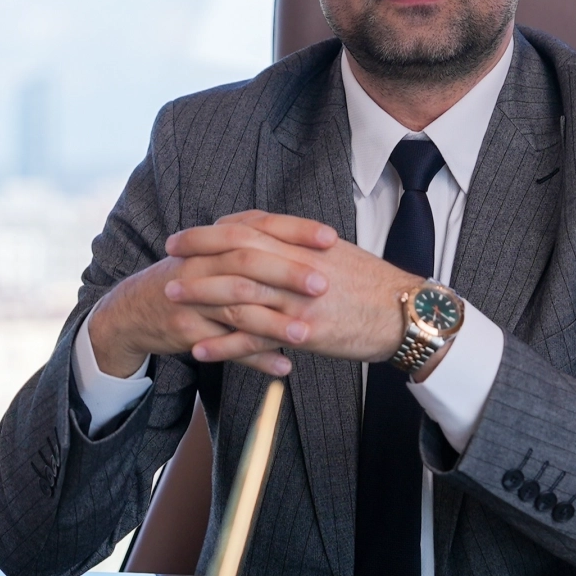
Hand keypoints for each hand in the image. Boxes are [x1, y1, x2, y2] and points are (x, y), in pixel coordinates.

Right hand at [86, 212, 336, 377]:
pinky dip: (255, 359)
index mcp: (216, 241)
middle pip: (248, 262)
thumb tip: (305, 244)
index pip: (259, 225)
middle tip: (324, 284)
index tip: (330, 237)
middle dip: (288, 273)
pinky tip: (284, 368)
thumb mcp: (215, 254)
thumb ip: (253, 244)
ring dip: (275, 323)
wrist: (134, 309)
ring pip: (237, 309)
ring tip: (308, 334)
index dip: (295, 229)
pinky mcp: (187, 331)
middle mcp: (203, 265)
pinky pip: (225, 348)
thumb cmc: (189, 280)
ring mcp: (192, 299)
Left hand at [165, 211, 423, 366]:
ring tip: (170, 298)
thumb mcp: (338, 254)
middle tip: (168, 257)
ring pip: (239, 294)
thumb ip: (303, 245)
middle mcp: (299, 266)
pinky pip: (255, 339)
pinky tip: (199, 348)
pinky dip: (223, 344)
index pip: (250, 227)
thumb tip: (274, 239)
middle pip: (237, 252)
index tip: (187, 235)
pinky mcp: (303, 333)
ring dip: (200, 296)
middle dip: (197, 254)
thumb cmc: (375, 285)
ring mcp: (299, 299)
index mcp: (306, 243)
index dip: (213, 230)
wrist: (407, 314)